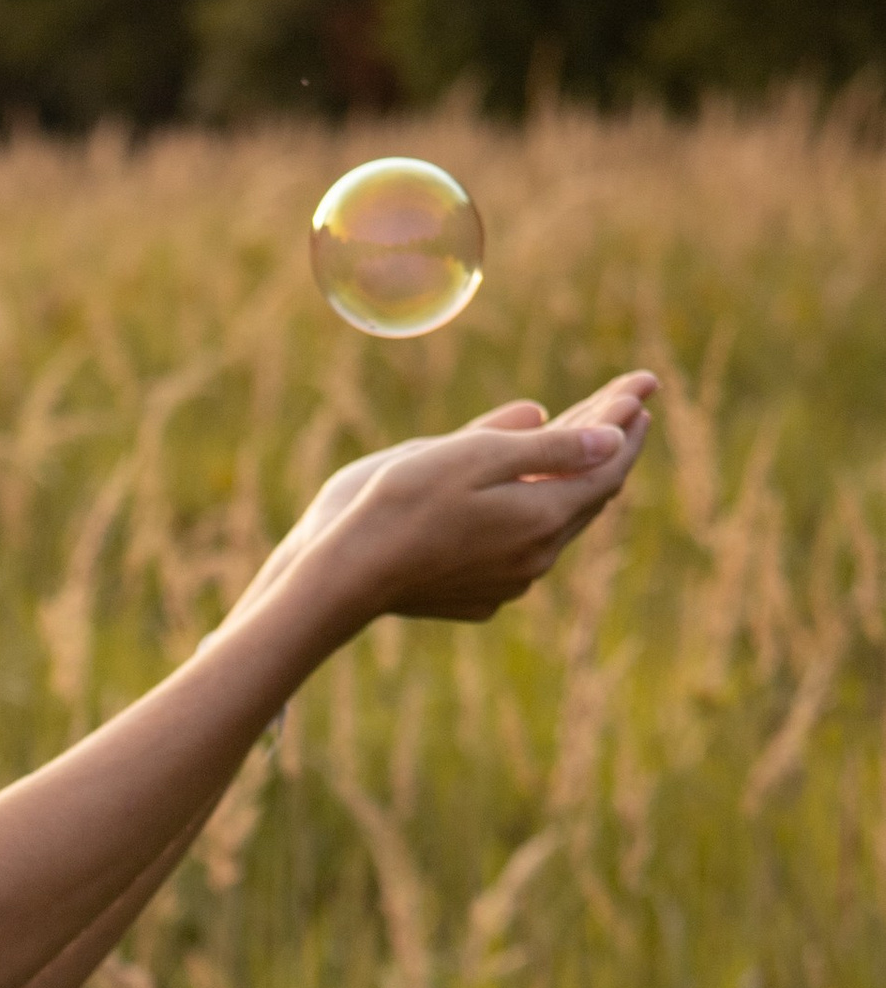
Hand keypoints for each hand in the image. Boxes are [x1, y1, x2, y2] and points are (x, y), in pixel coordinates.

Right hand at [249, 371, 655, 633]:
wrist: (343, 574)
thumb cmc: (402, 502)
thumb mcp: (477, 456)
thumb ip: (549, 447)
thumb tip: (611, 439)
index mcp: (542, 518)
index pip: (608, 466)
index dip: (627, 426)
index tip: (644, 392)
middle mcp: (536, 558)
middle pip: (589, 495)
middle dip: (609, 446)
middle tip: (628, 406)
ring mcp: (508, 582)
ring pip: (556, 521)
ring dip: (573, 479)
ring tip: (585, 442)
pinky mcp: (477, 596)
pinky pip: (522, 546)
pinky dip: (534, 509)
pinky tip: (530, 492)